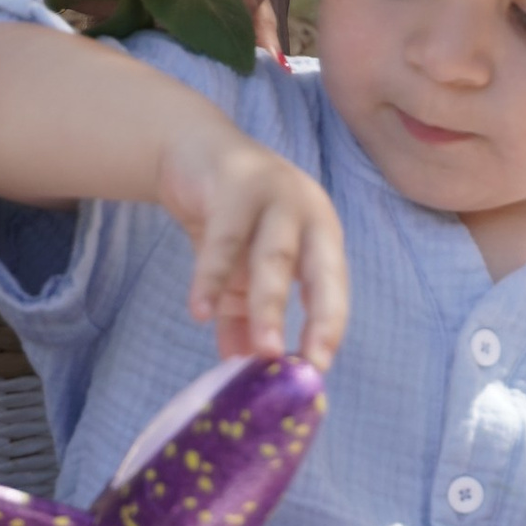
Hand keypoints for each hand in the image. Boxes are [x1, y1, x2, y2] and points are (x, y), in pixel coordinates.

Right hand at [154, 109, 346, 367]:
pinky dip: (212, 278)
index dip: (328, 329)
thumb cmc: (228, 219)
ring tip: (262, 352)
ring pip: (276, 258)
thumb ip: (241, 319)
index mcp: (321, 237)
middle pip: (321, 273)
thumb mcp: (238, 273)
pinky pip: (224, 239)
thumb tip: (239, 372)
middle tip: (305, 365)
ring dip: (270, 308)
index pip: (334, 289)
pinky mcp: (236, 183)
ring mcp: (277, 193)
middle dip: (318, 321)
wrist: (191, 153)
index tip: (317, 371)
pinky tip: (200, 312)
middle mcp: (310, 213)